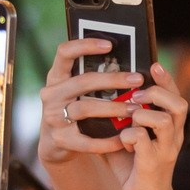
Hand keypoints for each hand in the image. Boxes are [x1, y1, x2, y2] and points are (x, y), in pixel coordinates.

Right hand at [38, 37, 142, 167]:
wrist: (54, 144)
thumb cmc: (74, 109)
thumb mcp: (76, 91)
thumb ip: (92, 78)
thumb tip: (128, 65)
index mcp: (56, 77)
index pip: (64, 52)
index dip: (85, 45)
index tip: (109, 44)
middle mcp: (51, 94)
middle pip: (82, 81)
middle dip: (112, 79)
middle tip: (138, 80)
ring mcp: (53, 118)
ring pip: (85, 108)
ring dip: (113, 108)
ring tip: (135, 109)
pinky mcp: (60, 140)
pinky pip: (87, 141)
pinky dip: (108, 141)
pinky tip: (125, 139)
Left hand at [114, 65, 189, 189]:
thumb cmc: (136, 169)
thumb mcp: (129, 139)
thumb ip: (120, 120)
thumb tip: (97, 99)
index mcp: (171, 128)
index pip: (176, 96)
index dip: (166, 79)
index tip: (153, 65)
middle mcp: (173, 137)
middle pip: (179, 104)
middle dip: (157, 93)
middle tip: (138, 95)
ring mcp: (165, 151)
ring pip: (162, 119)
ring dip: (141, 114)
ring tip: (129, 118)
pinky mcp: (151, 164)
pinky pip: (140, 139)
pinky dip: (127, 135)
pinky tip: (122, 142)